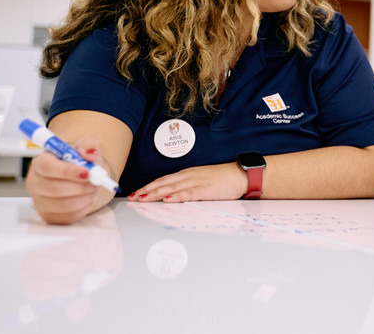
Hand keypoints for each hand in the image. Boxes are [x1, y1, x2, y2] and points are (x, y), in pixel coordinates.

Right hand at [26, 137, 105, 224]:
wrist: (80, 177)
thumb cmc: (78, 162)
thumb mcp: (85, 147)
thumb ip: (89, 145)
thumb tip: (89, 152)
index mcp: (40, 163)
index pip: (47, 168)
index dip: (68, 171)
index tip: (87, 172)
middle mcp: (35, 182)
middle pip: (53, 189)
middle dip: (80, 186)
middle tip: (95, 182)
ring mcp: (40, 201)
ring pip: (62, 205)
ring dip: (84, 197)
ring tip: (93, 188)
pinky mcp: (49, 216)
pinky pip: (68, 216)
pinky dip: (84, 207)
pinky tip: (87, 197)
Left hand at [127, 162, 246, 202]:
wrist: (241, 175)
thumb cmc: (223, 179)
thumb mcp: (202, 181)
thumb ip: (187, 187)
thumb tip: (172, 196)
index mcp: (188, 174)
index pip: (163, 180)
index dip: (148, 186)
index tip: (136, 193)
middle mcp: (189, 176)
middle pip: (163, 183)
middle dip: (146, 190)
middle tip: (132, 197)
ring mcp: (197, 181)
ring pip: (172, 187)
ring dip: (156, 193)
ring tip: (142, 198)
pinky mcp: (206, 189)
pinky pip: (189, 193)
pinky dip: (177, 196)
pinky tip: (167, 199)